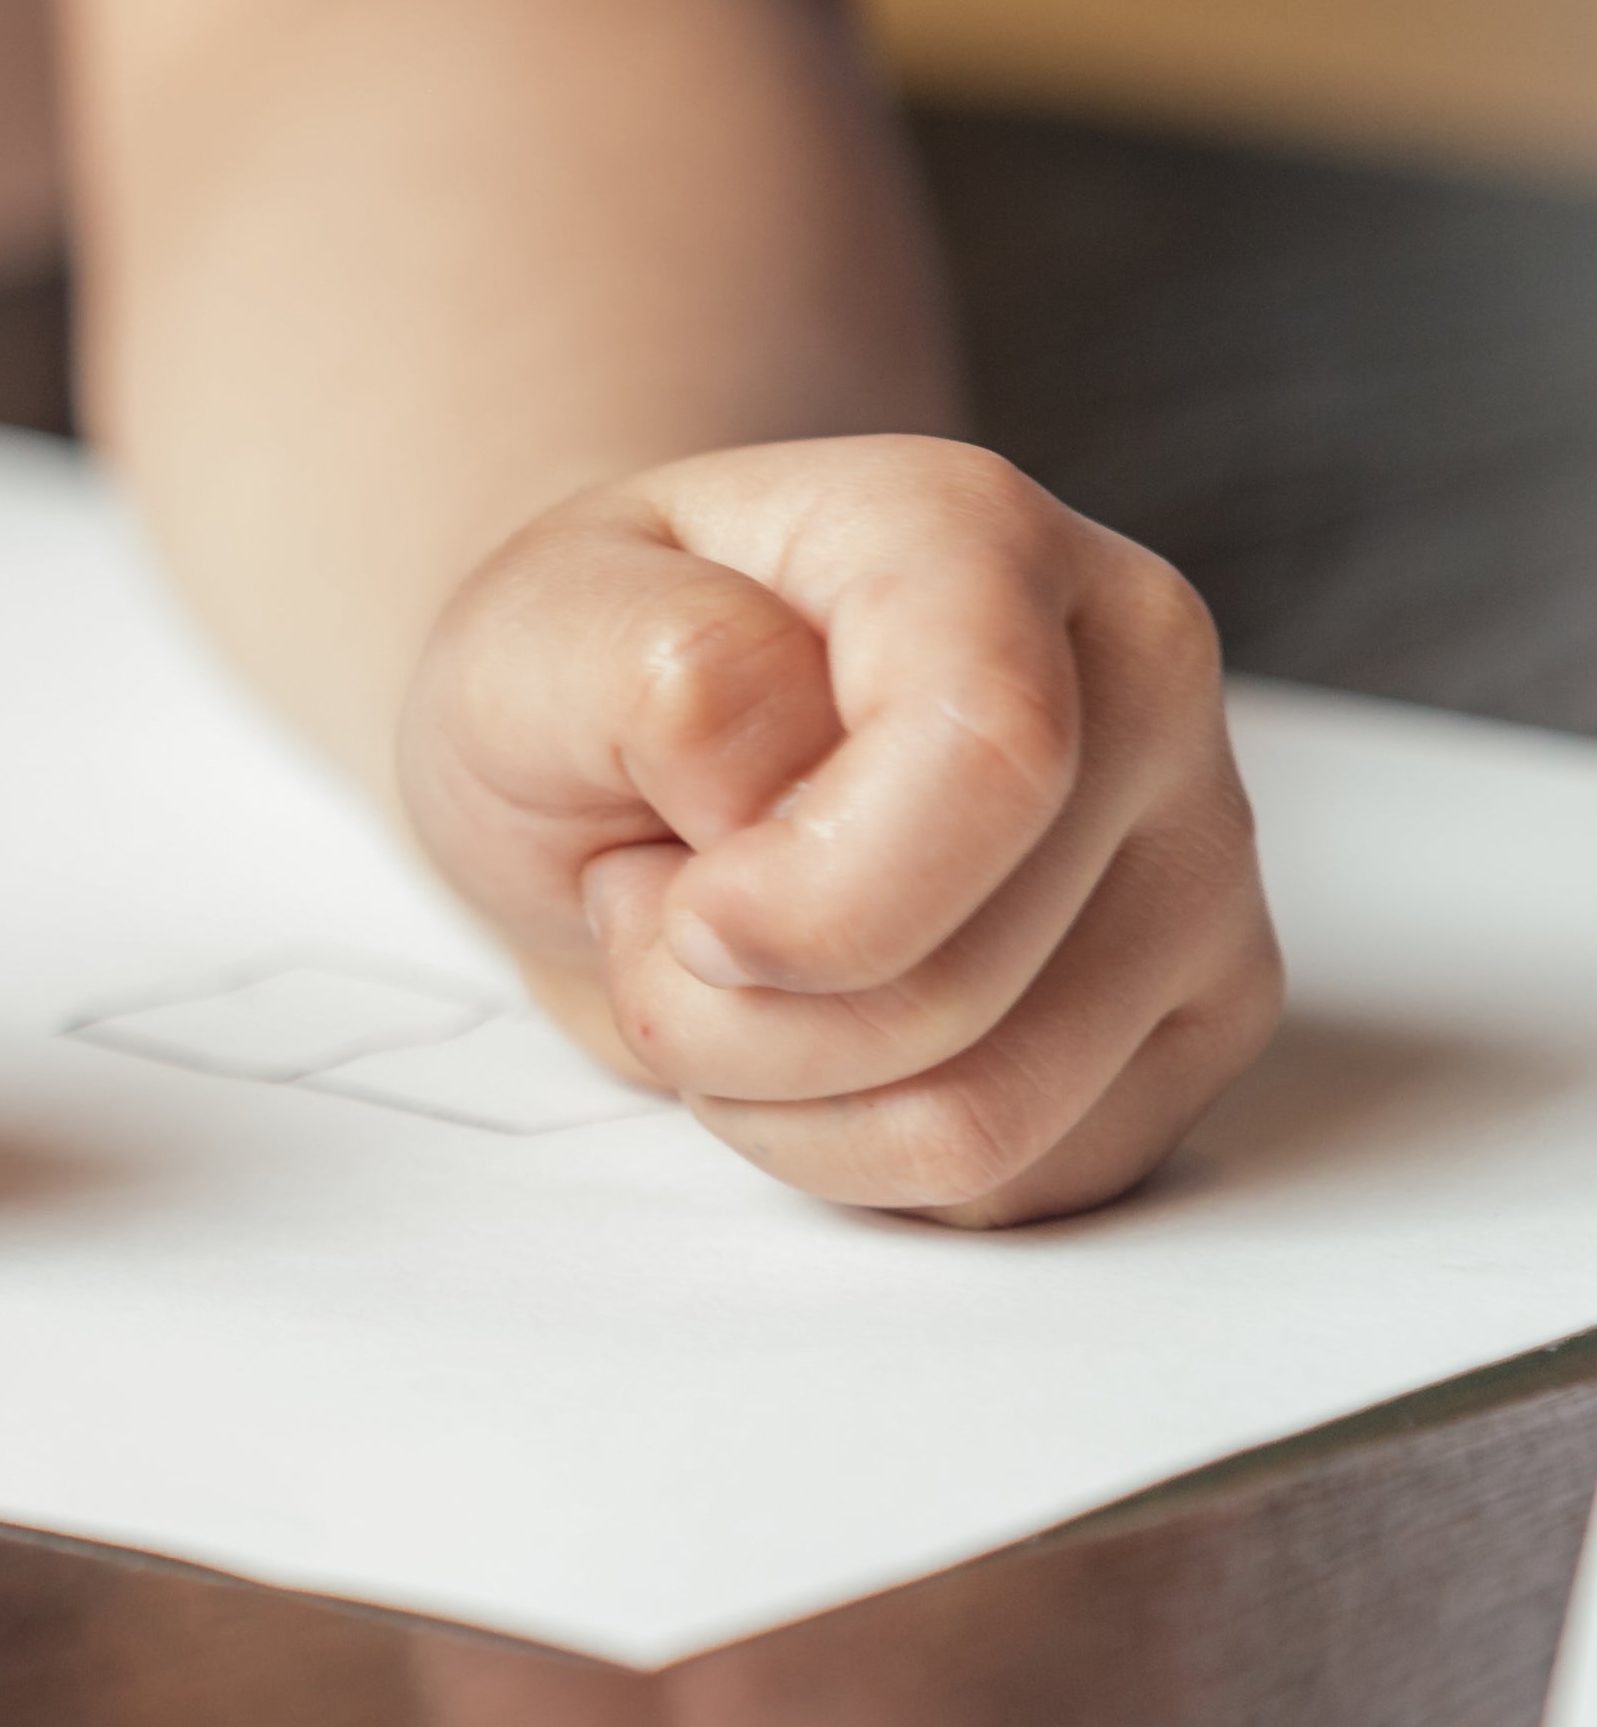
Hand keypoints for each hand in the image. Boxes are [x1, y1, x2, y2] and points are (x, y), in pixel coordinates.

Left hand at [396, 438, 1280, 1225]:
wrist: (633, 753)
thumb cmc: (594, 682)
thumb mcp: (529, 639)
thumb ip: (660, 683)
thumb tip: (775, 790)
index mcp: (978, 540)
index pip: (990, 759)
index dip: (808, 899)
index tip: (672, 900)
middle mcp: (1138, 679)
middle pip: (955, 987)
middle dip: (727, 1008)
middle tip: (659, 898)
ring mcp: (1195, 858)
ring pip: (988, 1123)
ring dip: (774, 1095)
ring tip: (723, 961)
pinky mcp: (1196, 1020)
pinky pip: (1021, 1187)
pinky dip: (851, 1153)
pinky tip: (804, 1028)